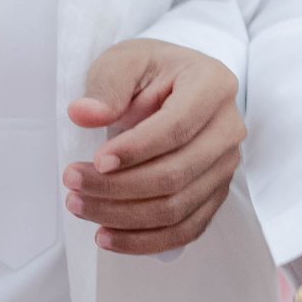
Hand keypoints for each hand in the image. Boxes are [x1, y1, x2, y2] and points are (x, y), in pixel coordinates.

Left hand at [63, 40, 245, 254]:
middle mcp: (229, 128)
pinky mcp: (215, 192)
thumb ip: (106, 84)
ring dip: (123, 217)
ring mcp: (226, 164)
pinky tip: (108, 236)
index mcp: (213, 86)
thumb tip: (84, 114)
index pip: (177, 128)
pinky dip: (145, 241)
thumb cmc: (150, 71)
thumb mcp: (125, 60)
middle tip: (72, 182)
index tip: (96, 160)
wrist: (174, 85)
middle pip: (176, 174)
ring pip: (177, 207)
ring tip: (80, 206)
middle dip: (118, 187)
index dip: (135, 150)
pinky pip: (186, 229)